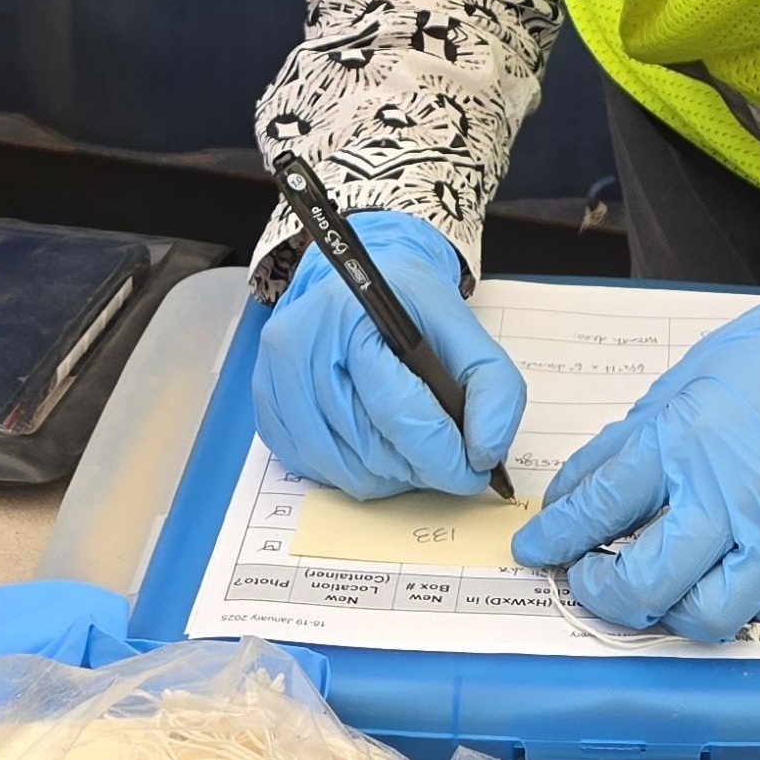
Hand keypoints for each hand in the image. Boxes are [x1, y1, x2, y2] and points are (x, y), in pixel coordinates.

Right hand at [254, 208, 527, 498]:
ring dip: (389, 475)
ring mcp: (274, 379)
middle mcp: (301, 345)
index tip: (472, 471)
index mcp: (350, 316)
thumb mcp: (467, 331)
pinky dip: (353, 471)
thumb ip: (494, 390)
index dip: (443, 454)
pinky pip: (314, 469)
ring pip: (341, 468)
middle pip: (369, 447)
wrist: (360, 284)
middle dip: (419, 468)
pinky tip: (376, 445)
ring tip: (414, 453)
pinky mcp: (266, 407)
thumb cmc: (410, 307)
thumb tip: (485, 454)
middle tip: (448, 461)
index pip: (398, 411)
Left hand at [510, 253, 759, 640]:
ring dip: (671, 613)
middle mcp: (732, 491)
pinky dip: (738, 607)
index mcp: (685, 438)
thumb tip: (569, 501)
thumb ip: (622, 450)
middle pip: (646, 584)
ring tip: (662, 586)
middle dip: (602, 594)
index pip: (599, 508)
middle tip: (591, 579)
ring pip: (708, 616)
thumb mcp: (678, 388)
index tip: (536, 551)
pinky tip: (723, 578)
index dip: (556, 539)